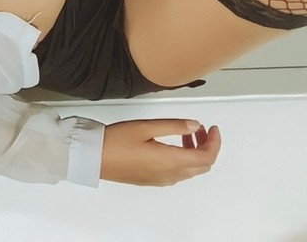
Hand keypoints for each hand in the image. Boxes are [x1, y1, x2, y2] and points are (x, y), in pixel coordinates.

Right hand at [100, 119, 220, 185]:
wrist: (93, 158)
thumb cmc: (114, 142)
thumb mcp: (145, 127)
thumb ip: (173, 126)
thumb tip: (194, 125)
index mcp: (170, 161)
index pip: (207, 156)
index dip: (215, 142)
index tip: (213, 129)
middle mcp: (169, 174)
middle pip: (202, 166)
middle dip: (207, 147)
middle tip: (201, 130)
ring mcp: (161, 179)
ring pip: (191, 170)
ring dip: (195, 154)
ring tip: (186, 135)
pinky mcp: (152, 180)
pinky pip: (178, 174)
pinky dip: (184, 160)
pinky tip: (172, 147)